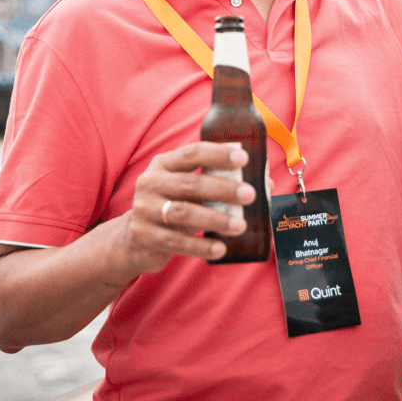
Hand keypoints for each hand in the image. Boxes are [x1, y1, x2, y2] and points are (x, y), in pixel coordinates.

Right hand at [119, 142, 256, 273]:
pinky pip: (176, 242)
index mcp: (164, 164)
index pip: (192, 153)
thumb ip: (219, 184)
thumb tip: (266, 184)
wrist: (135, 239)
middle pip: (189, 184)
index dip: (218, 154)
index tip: (243, 158)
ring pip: (183, 213)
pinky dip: (201, 246)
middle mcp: (151, 183)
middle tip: (250, 195)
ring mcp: (144, 210)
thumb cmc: (173, 206)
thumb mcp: (188, 190)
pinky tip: (220, 248)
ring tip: (240, 225)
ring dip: (215, 219)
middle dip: (223, 189)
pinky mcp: (144, 236)